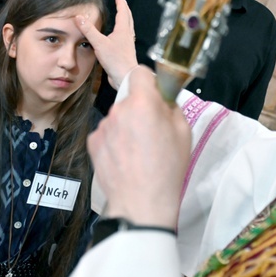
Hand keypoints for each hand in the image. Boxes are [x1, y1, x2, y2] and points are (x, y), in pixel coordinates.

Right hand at [77, 0, 137, 89]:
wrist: (125, 76)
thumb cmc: (115, 60)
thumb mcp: (99, 43)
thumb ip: (89, 30)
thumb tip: (79, 17)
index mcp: (123, 31)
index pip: (122, 14)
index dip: (121, 5)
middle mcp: (127, 36)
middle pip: (128, 20)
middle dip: (125, 11)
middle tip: (123, 4)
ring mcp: (127, 45)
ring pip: (128, 29)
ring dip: (126, 21)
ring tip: (123, 18)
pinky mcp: (125, 53)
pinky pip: (125, 39)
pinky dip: (123, 33)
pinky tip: (118, 38)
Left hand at [88, 67, 190, 227]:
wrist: (141, 203)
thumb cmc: (167, 168)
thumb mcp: (183, 131)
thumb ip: (171, 105)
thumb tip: (163, 96)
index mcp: (143, 102)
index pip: (140, 73)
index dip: (150, 82)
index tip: (155, 95)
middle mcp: (118, 109)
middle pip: (129, 98)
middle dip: (139, 108)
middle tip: (151, 131)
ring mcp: (103, 126)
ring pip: (118, 116)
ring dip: (126, 126)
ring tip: (138, 151)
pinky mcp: (92, 142)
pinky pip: (107, 133)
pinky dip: (115, 141)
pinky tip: (125, 159)